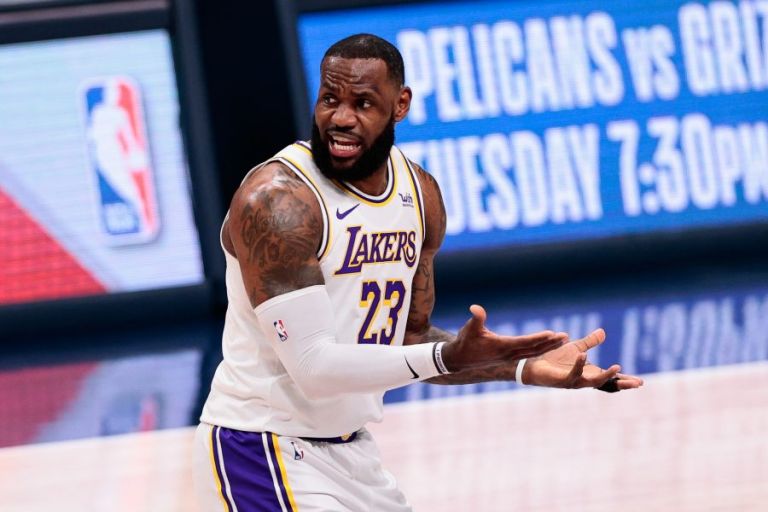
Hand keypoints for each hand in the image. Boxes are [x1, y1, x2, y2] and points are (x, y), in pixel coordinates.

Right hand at [441, 305, 566, 371]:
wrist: (459, 360)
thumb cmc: (465, 342)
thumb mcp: (469, 329)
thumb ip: (476, 318)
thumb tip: (475, 307)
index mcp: (502, 347)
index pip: (525, 342)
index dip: (539, 338)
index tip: (552, 333)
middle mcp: (509, 354)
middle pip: (534, 349)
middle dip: (550, 343)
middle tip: (566, 336)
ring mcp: (510, 357)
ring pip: (534, 353)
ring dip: (549, 346)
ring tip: (563, 339)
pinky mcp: (509, 358)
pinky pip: (530, 354)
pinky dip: (541, 349)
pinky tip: (549, 345)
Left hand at [523, 329, 643, 390]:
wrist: (533, 364)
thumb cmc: (554, 359)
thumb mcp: (576, 347)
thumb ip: (590, 342)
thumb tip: (603, 332)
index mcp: (589, 373)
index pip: (610, 379)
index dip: (624, 380)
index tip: (640, 382)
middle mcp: (583, 380)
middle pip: (607, 385)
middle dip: (622, 384)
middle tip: (637, 383)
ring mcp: (573, 382)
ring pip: (593, 383)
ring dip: (605, 376)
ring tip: (616, 367)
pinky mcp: (562, 380)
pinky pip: (573, 374)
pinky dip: (579, 365)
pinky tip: (583, 355)